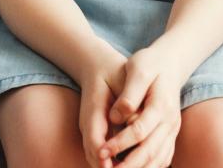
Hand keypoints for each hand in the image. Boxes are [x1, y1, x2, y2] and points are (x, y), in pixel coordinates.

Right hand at [77, 50, 127, 167]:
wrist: (97, 65)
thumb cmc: (113, 71)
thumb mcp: (122, 81)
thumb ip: (128, 102)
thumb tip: (133, 121)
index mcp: (93, 111)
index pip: (96, 143)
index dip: (105, 160)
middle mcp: (88, 125)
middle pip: (94, 156)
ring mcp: (90, 129)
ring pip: (94, 157)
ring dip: (108, 167)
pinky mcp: (94, 132)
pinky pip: (98, 153)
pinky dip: (110, 164)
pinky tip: (129, 164)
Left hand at [98, 47, 182, 167]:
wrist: (170, 63)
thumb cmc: (150, 64)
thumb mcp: (138, 69)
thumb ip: (129, 93)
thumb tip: (116, 116)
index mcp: (162, 105)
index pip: (140, 130)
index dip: (120, 143)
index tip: (102, 151)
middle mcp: (170, 121)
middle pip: (151, 151)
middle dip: (129, 165)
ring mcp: (173, 130)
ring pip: (159, 159)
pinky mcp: (171, 134)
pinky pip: (164, 157)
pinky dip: (151, 167)